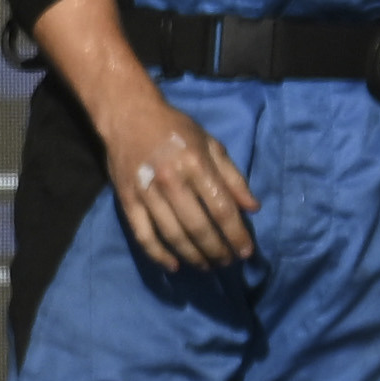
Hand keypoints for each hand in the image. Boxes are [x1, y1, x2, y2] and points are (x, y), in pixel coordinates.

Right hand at [110, 106, 257, 275]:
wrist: (128, 114)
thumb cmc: (176, 129)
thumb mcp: (211, 145)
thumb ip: (233, 177)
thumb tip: (253, 208)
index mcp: (196, 165)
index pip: (222, 210)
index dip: (237, 235)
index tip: (247, 252)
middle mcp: (171, 180)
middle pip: (198, 227)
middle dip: (217, 250)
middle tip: (228, 262)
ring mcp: (146, 192)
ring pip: (173, 235)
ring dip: (193, 256)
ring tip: (207, 266)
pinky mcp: (126, 200)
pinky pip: (143, 235)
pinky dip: (158, 254)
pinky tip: (174, 266)